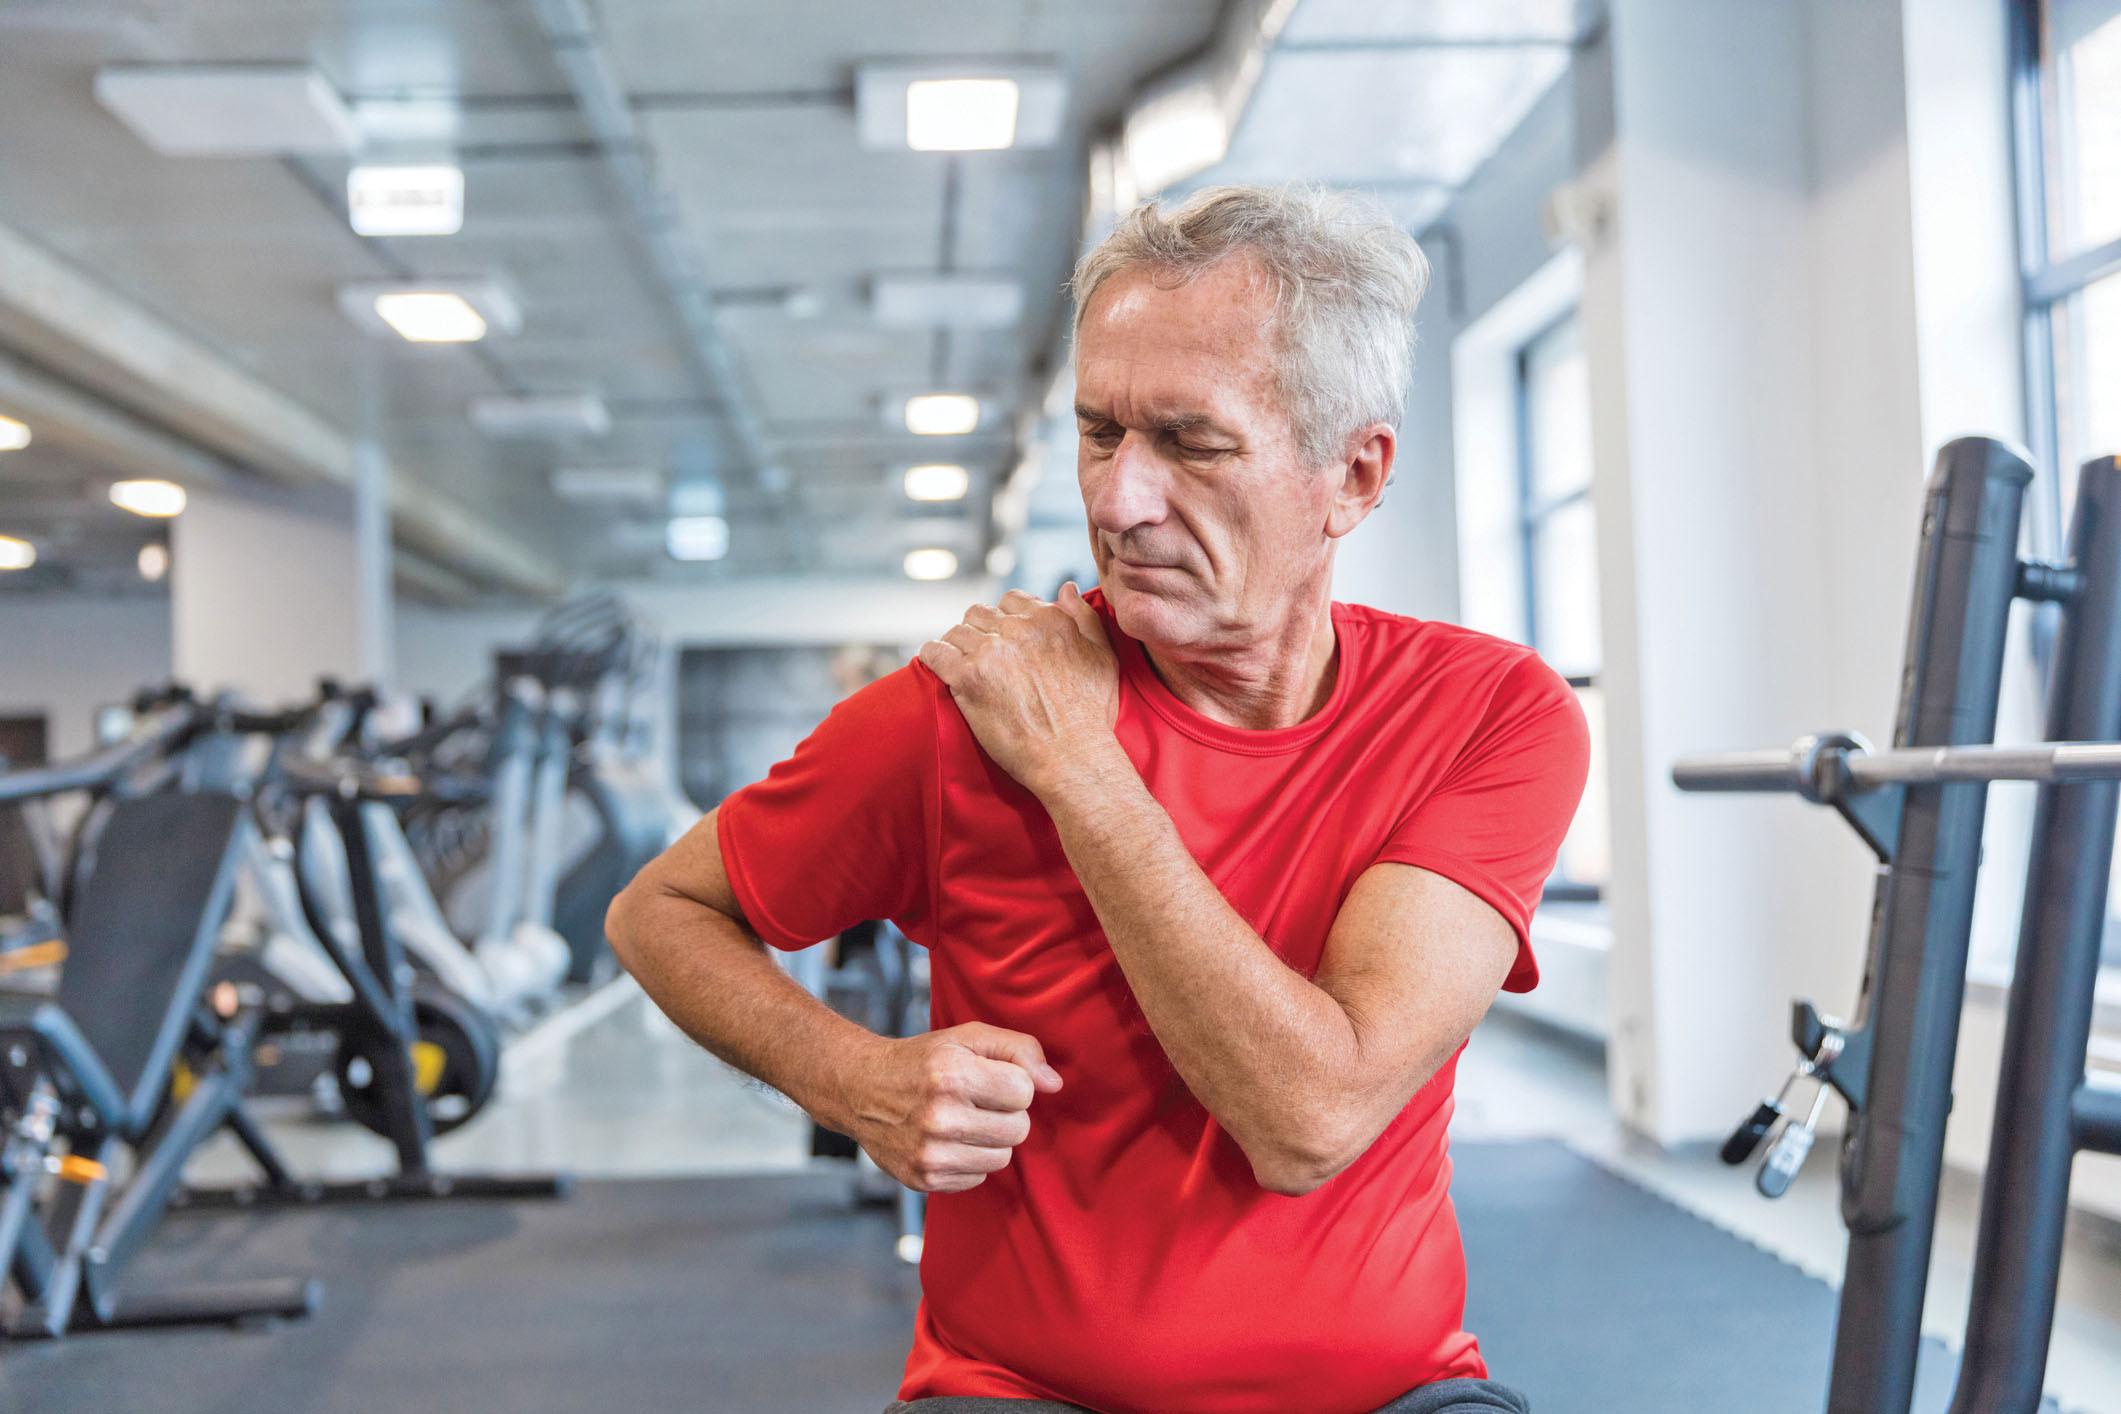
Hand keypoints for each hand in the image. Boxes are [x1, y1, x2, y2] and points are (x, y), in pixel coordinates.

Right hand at [846, 1023, 1062, 1192]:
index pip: (1024, 1091)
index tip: (987, 1077)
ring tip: (963, 1120)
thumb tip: (1054, 1084)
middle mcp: (939, 1116)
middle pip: (1018, 1129)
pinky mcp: (924, 1179)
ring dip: (991, 1139)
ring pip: (1002, 1157)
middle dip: (1005, 1113)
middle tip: (975, 1100)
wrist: (860, 1090)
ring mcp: (930, 1152)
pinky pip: (978, 1177)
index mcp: (951, 1073)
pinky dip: (970, 1160)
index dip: (1012, 1083)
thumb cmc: (922, 1061)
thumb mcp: (967, 1037)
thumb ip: (1018, 1049)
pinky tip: (948, 1141)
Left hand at [917, 583, 1122, 797]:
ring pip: (956, 631)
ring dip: (957, 645)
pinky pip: (935, 652)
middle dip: (979, 631)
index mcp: (1048, 620)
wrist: (1072, 757)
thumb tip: (1066, 588)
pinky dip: (933, 656)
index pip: (1011, 600)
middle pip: (980, 614)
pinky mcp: (967, 678)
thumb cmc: (1091, 715)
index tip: (1004, 639)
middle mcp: (1017, 629)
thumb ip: (1084, 618)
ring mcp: (990, 652)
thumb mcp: (1104, 657)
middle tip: (981, 656)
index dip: (1005, 619)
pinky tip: (937, 665)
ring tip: (960, 664)